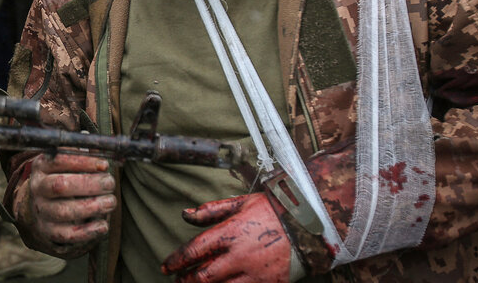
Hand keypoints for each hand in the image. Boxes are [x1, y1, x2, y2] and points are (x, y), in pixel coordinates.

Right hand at [14, 153, 116, 247]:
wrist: (43, 210)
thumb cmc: (65, 179)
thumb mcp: (68, 164)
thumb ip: (85, 155)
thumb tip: (107, 147)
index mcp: (41, 166)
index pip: (59, 160)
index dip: (83, 162)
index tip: (104, 165)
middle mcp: (37, 188)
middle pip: (60, 186)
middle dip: (89, 184)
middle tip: (109, 183)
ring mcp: (41, 211)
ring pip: (64, 211)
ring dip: (91, 207)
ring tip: (110, 202)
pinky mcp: (48, 232)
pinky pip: (67, 234)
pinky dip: (88, 231)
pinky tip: (103, 225)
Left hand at [161, 193, 290, 282]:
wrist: (312, 225)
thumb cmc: (275, 210)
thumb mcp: (241, 203)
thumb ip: (211, 210)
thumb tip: (185, 214)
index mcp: (231, 233)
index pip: (195, 250)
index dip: (176, 261)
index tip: (166, 266)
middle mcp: (241, 256)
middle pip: (204, 276)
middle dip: (186, 281)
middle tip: (178, 281)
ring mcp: (256, 274)